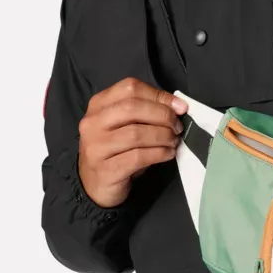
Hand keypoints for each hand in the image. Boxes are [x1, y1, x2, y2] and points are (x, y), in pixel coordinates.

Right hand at [78, 78, 187, 207]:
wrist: (95, 185)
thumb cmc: (117, 149)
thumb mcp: (127, 124)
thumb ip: (146, 110)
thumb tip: (179, 106)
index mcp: (98, 104)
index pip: (130, 88)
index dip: (159, 96)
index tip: (180, 108)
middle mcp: (92, 122)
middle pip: (133, 108)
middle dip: (163, 116)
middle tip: (178, 127)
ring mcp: (96, 146)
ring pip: (136, 133)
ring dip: (163, 136)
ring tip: (173, 141)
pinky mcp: (105, 169)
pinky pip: (138, 156)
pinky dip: (159, 153)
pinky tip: (168, 154)